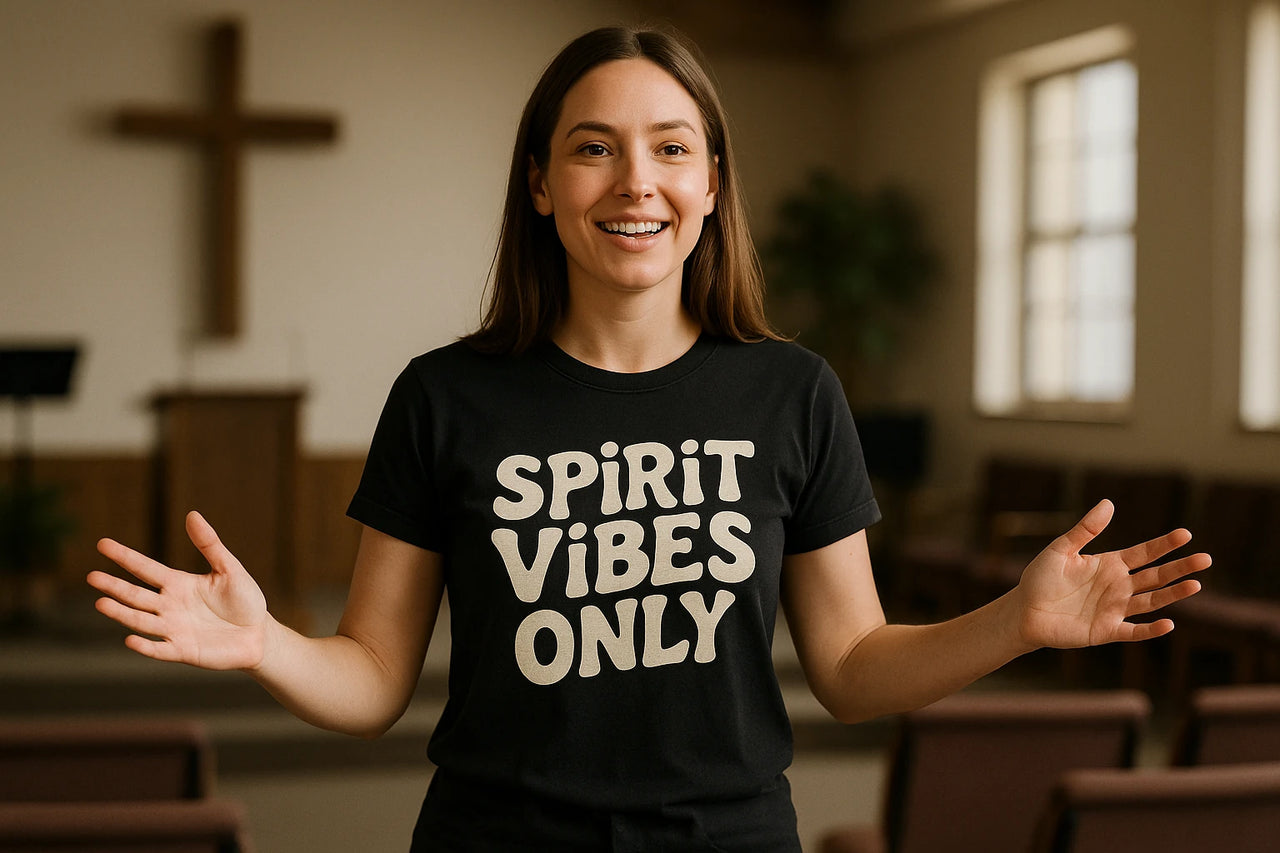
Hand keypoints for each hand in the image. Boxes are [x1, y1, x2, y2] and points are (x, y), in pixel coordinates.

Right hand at [88, 511, 268, 669]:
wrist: (258, 634)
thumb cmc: (244, 599)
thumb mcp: (229, 568)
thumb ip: (209, 544)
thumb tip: (192, 514)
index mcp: (178, 584)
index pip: (145, 568)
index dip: (125, 556)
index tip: (102, 544)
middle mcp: (169, 606)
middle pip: (136, 595)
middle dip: (114, 586)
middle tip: (92, 576)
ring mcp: (173, 629)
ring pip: (141, 620)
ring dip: (122, 613)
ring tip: (101, 603)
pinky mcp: (183, 651)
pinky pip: (159, 649)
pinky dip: (145, 646)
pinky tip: (130, 639)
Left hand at [1013, 500, 1209, 649]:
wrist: (1023, 611)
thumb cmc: (1039, 579)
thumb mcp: (1061, 549)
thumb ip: (1085, 529)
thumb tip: (1109, 503)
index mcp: (1108, 565)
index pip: (1143, 553)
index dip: (1164, 545)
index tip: (1185, 534)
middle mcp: (1117, 587)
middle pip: (1156, 576)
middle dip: (1180, 568)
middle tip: (1206, 559)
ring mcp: (1114, 609)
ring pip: (1151, 601)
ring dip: (1173, 594)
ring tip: (1196, 584)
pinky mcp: (1106, 631)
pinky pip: (1134, 631)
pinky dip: (1150, 629)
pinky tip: (1168, 623)